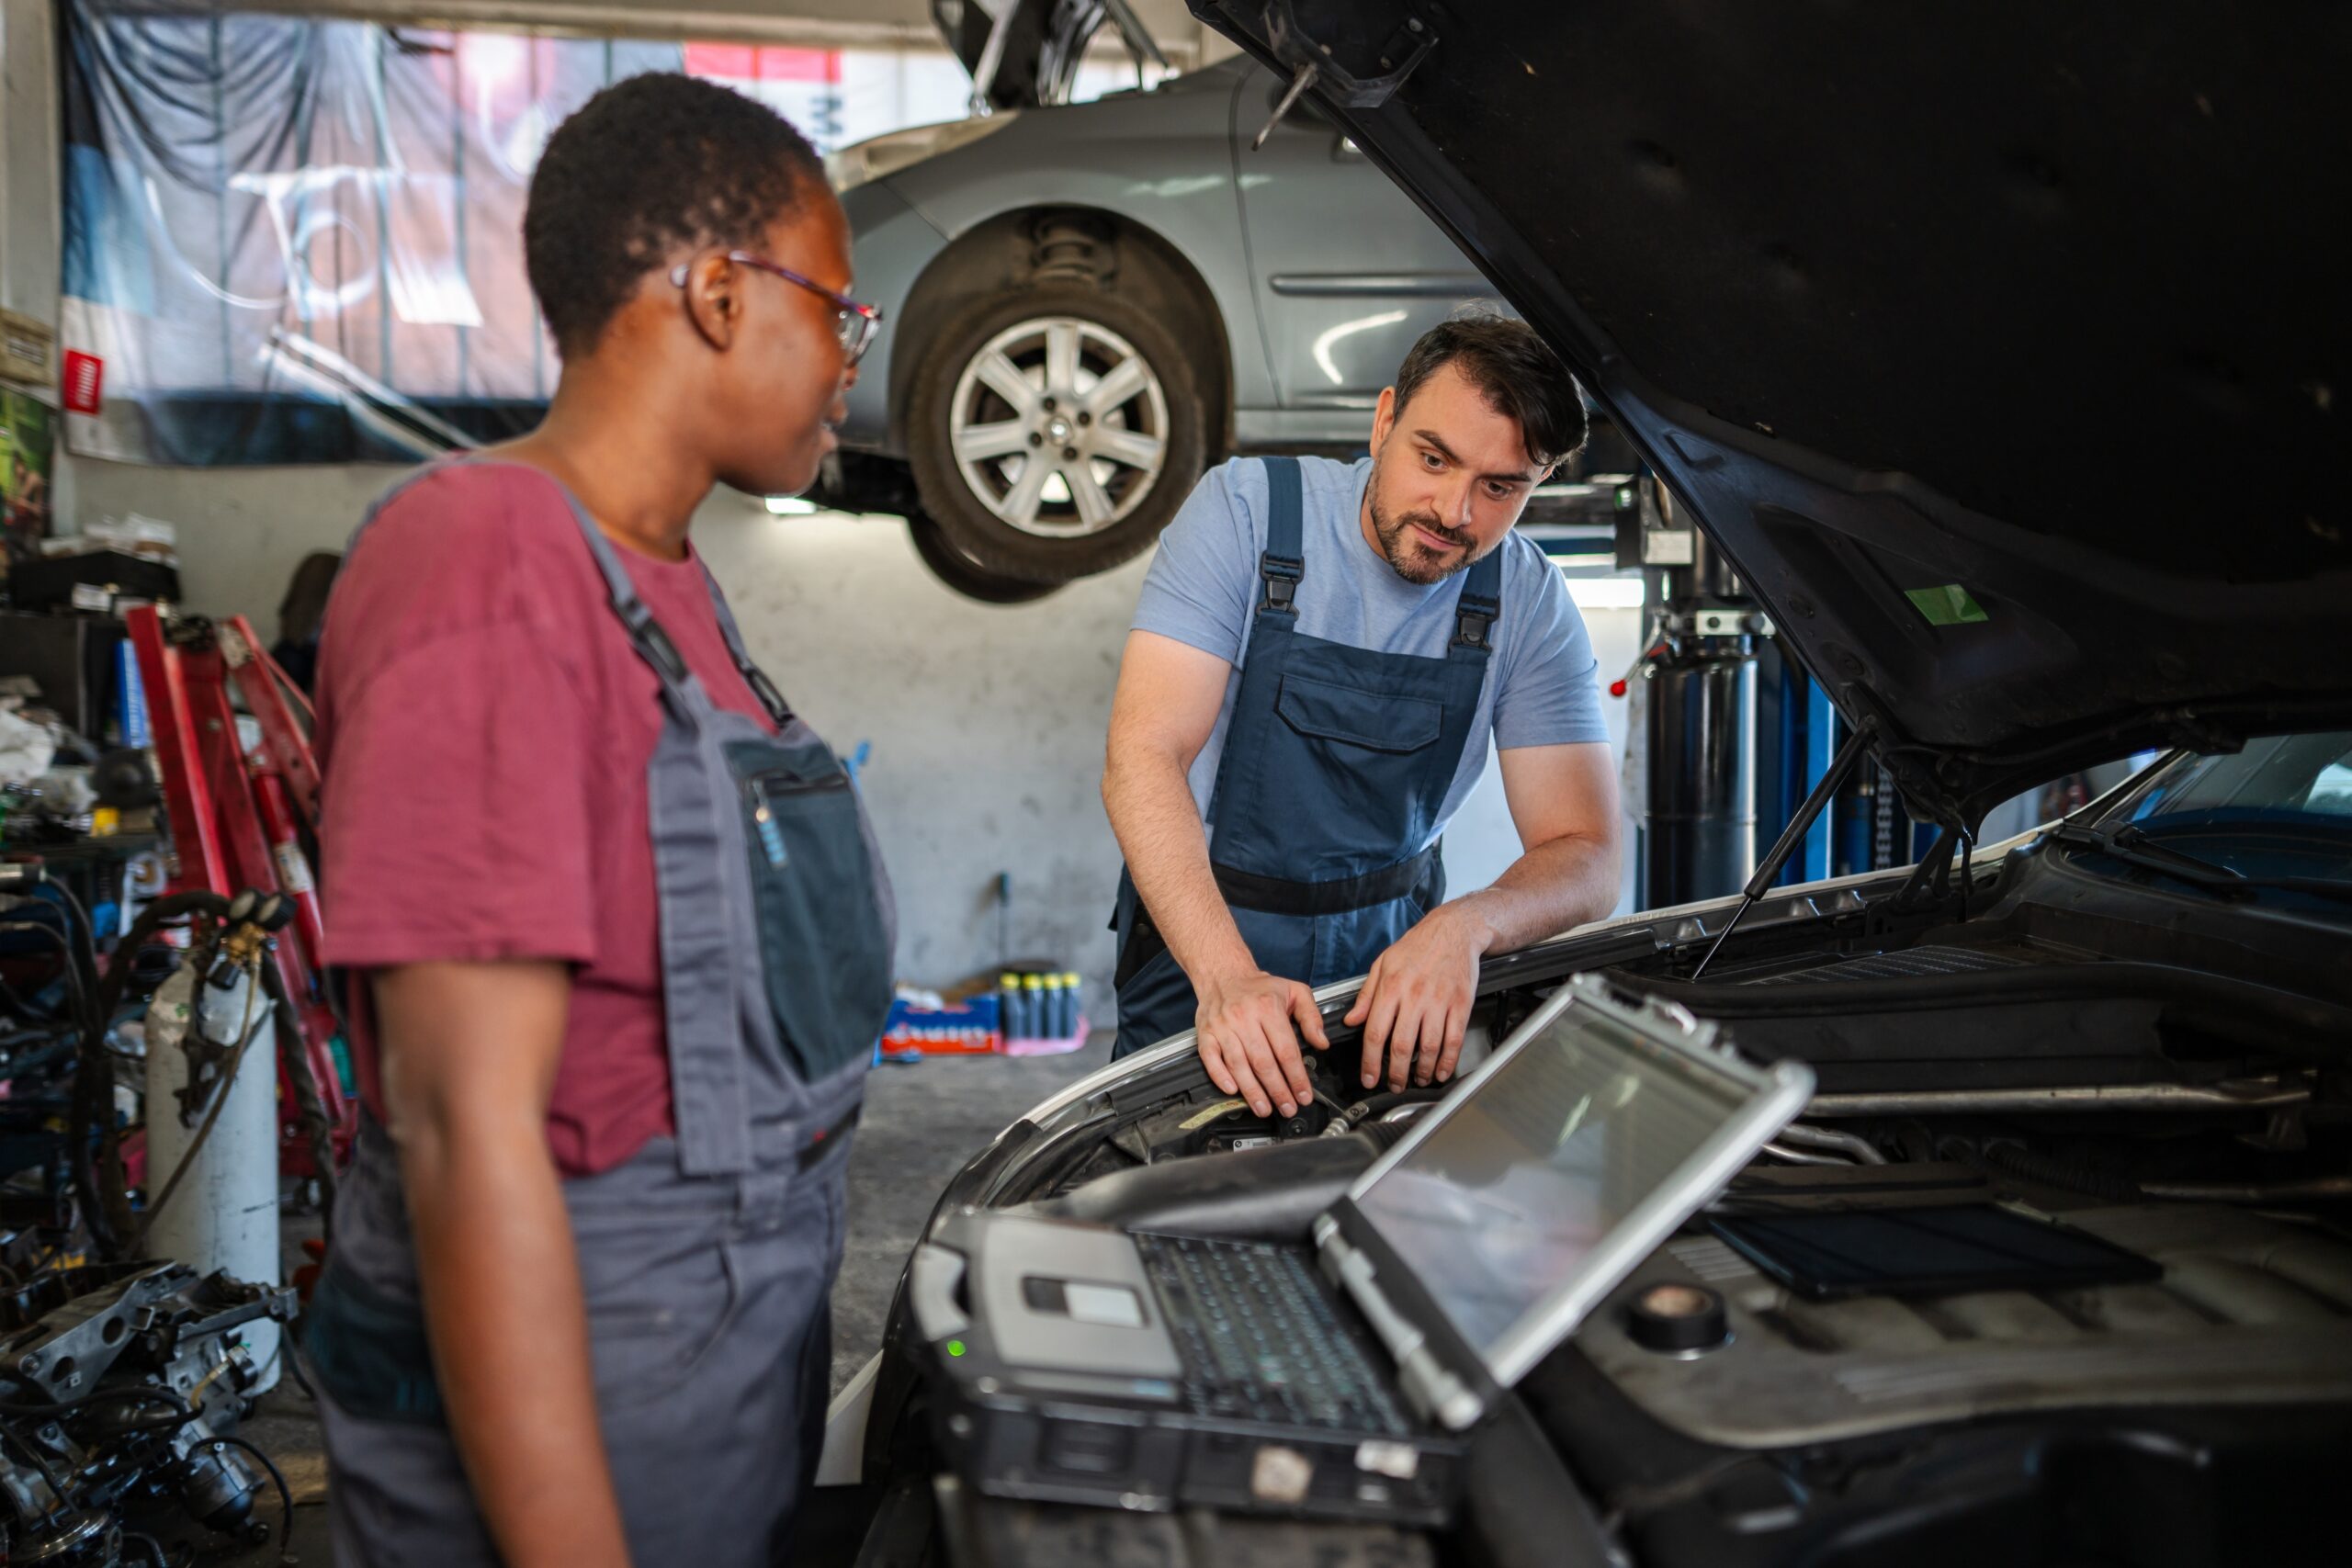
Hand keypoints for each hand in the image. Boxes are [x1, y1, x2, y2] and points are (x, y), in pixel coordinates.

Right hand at [1193, 968, 1328, 1118]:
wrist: (1223, 975)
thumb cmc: (1260, 988)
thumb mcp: (1295, 991)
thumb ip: (1312, 1017)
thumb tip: (1321, 1043)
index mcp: (1268, 1008)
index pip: (1286, 1050)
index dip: (1296, 1077)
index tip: (1304, 1095)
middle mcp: (1244, 1018)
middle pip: (1263, 1062)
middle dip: (1278, 1090)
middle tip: (1287, 1108)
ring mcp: (1222, 1027)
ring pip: (1238, 1065)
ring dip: (1253, 1091)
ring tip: (1265, 1109)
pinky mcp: (1205, 1034)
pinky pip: (1211, 1059)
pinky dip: (1220, 1077)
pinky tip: (1233, 1091)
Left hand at [1344, 903, 1491, 1091]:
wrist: (1453, 931)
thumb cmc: (1416, 947)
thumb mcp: (1382, 964)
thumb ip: (1366, 995)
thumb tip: (1352, 1020)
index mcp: (1391, 988)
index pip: (1375, 1032)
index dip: (1370, 1061)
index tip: (1369, 1078)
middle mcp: (1414, 997)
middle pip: (1401, 1046)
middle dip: (1395, 1073)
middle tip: (1394, 1085)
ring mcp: (1439, 1002)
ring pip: (1428, 1047)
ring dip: (1422, 1071)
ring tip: (1417, 1080)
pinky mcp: (1460, 1005)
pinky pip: (1453, 1039)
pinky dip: (1447, 1061)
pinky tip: (1441, 1071)